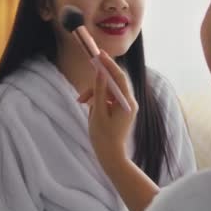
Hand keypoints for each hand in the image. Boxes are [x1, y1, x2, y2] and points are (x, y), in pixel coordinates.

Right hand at [77, 51, 137, 165]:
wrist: (110, 156)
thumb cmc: (104, 137)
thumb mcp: (98, 113)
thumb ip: (99, 91)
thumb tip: (100, 73)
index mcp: (127, 102)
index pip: (119, 77)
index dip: (109, 64)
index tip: (99, 54)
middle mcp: (129, 102)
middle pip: (113, 83)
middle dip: (97, 81)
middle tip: (86, 77)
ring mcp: (125, 106)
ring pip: (108, 91)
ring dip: (94, 92)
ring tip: (81, 101)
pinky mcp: (119, 110)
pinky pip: (108, 98)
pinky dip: (97, 99)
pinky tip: (87, 105)